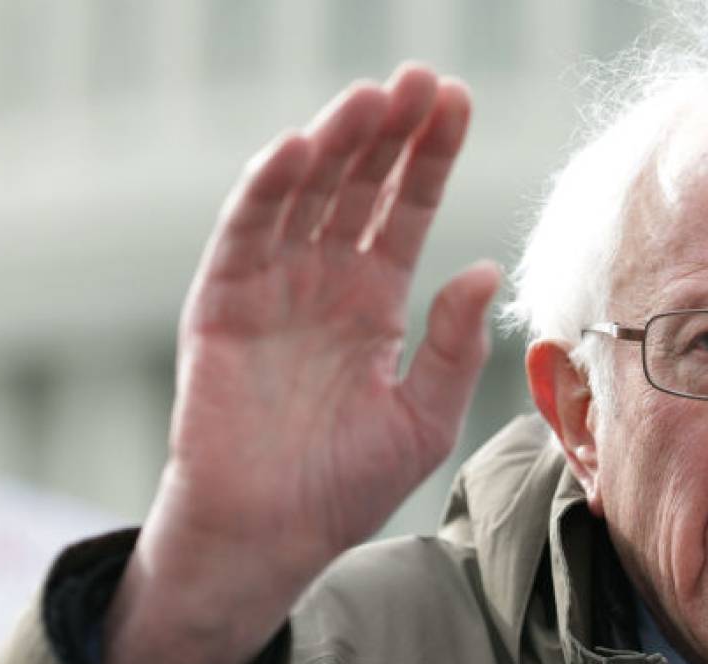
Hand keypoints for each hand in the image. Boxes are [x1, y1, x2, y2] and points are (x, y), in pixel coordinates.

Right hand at [103, 64, 498, 663]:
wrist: (268, 540)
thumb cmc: (342, 487)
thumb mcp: (421, 417)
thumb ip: (453, 346)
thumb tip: (485, 267)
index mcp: (372, 301)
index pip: (405, 209)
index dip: (429, 157)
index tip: (457, 101)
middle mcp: (322, 282)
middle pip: (358, 186)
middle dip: (388, 132)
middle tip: (419, 78)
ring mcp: (270, 288)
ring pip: (304, 195)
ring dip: (333, 144)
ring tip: (370, 98)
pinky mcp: (222, 307)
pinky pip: (244, 237)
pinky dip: (264, 191)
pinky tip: (297, 150)